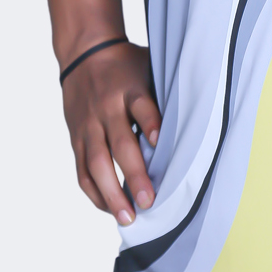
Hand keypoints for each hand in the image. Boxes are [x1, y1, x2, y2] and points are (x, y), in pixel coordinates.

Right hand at [61, 41, 160, 224]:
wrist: (85, 53)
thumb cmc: (127, 65)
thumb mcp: (149, 67)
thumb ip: (164, 94)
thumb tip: (194, 123)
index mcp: (130, 89)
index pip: (143, 108)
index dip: (152, 125)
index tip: (161, 144)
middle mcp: (107, 108)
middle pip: (119, 144)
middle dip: (134, 175)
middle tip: (149, 201)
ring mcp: (88, 125)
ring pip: (96, 164)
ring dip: (111, 194)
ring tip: (128, 218)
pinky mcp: (77, 137)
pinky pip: (82, 170)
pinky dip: (94, 192)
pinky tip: (109, 209)